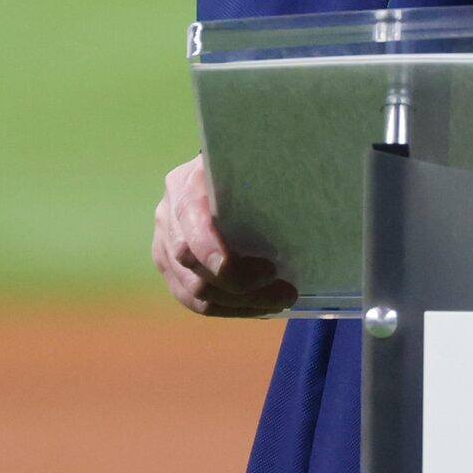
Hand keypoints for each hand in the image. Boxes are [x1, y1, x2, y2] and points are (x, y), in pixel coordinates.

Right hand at [152, 153, 295, 316]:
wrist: (221, 172)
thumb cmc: (247, 167)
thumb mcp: (253, 163)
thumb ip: (266, 177)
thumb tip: (309, 198)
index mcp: (186, 184)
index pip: (193, 222)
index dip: (220, 252)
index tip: (267, 270)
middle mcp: (167, 215)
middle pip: (194, 266)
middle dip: (243, 286)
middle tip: (287, 290)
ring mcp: (163, 245)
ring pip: (195, 292)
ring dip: (241, 304)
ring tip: (280, 301)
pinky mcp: (169, 269)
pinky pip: (193, 301)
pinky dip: (230, 308)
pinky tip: (260, 307)